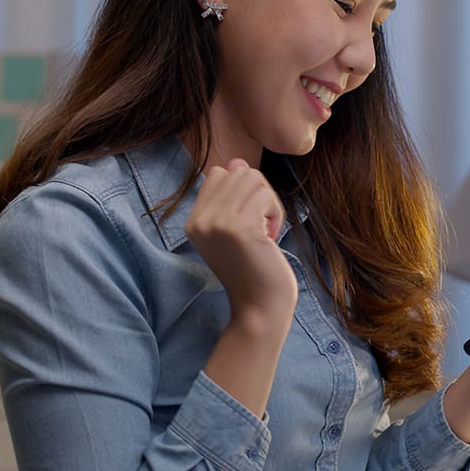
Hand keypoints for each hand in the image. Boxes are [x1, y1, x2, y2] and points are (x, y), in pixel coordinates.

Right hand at [186, 159, 297, 328]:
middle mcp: (199, 221)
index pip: (219, 173)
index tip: (249, 223)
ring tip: (265, 233)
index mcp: (193, 222)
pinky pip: (266, 194)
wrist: (260, 309)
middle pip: (239, 171)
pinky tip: (270, 240)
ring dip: (269, 204)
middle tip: (261, 229)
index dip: (243, 191)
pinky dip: (276, 214)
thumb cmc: (254, 271)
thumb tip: (237, 161)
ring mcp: (216, 223)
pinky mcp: (239, 228)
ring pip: (254, 178)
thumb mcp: (234, 231)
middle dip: (260, 195)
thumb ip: (232, 198)